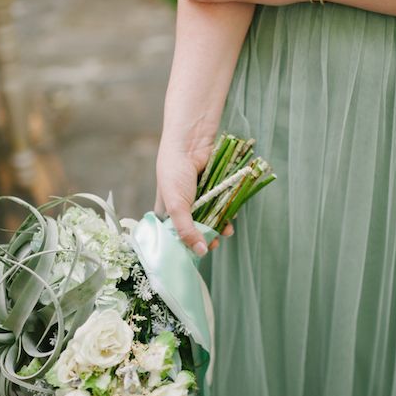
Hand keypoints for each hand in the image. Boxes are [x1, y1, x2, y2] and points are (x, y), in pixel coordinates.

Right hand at [155, 134, 233, 256]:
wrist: (191, 142)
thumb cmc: (175, 172)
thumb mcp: (176, 204)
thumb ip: (186, 229)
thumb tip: (200, 252)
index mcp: (166, 211)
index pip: (175, 235)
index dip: (186, 245)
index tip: (197, 253)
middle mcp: (183, 206)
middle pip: (195, 230)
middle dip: (205, 238)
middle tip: (212, 244)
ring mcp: (199, 199)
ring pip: (210, 220)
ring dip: (218, 228)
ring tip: (224, 233)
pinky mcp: (214, 191)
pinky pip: (221, 207)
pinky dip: (225, 214)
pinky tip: (229, 220)